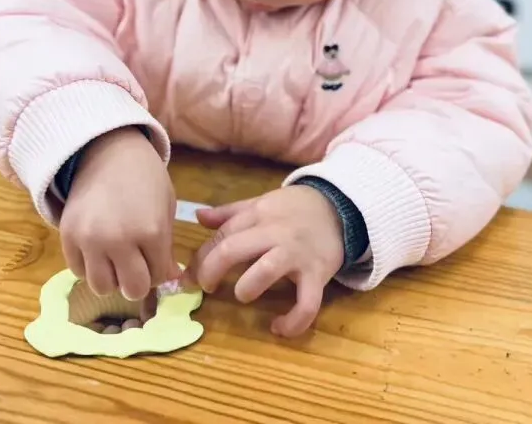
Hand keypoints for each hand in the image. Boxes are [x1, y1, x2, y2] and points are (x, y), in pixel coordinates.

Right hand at [59, 128, 178, 300]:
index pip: (158, 276)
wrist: (108, 151)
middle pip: (131, 289)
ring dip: (112, 278)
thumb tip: (169, 278)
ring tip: (116, 259)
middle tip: (137, 264)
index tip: (155, 258)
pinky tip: (98, 249)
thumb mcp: (165, 209)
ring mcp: (90, 241)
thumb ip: (166, 247)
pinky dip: (90, 267)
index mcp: (151, 231)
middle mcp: (119, 240)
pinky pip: (78, 271)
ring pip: (102, 287)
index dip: (159, 270)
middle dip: (137, 280)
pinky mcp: (67, 237)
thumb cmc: (145, 178)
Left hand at [185, 185, 344, 337]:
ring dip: (246, 288)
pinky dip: (292, 321)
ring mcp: (297, 253)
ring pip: (265, 270)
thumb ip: (230, 212)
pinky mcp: (318, 274)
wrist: (341, 206)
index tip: (191, 275)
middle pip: (232, 248)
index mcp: (258, 214)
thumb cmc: (296, 208)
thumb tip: (198, 217)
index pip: (222, 234)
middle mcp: (275, 232)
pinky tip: (278, 328)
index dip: (201, 257)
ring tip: (243, 296)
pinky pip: (306, 302)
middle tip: (207, 287)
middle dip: (211, 271)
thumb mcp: (262, 202)